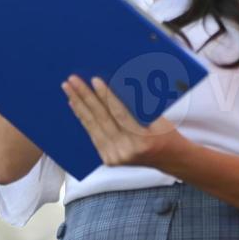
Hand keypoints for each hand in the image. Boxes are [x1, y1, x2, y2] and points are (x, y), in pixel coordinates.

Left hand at [64, 75, 183, 169]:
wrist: (170, 159)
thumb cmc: (166, 132)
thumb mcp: (158, 117)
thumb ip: (138, 106)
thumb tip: (115, 83)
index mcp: (142, 139)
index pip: (120, 113)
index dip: (106, 96)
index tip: (94, 80)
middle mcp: (126, 151)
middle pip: (101, 119)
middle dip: (85, 97)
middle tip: (73, 80)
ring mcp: (115, 157)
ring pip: (93, 126)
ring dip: (79, 105)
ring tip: (68, 89)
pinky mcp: (108, 159)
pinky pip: (93, 135)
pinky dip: (83, 118)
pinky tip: (75, 105)